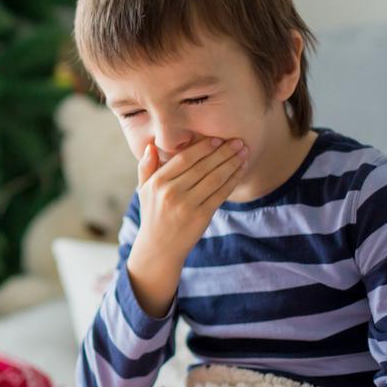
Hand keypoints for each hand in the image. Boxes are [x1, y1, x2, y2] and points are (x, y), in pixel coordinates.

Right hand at [124, 137, 247, 316]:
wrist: (159, 248)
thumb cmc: (153, 215)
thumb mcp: (143, 191)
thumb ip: (146, 167)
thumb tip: (150, 146)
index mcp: (158, 182)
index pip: (184, 158)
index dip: (203, 147)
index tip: (218, 138)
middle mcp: (171, 192)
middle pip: (202, 166)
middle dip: (223, 152)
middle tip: (238, 140)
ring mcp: (187, 205)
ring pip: (214, 178)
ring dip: (231, 163)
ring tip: (243, 152)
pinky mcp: (201, 217)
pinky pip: (220, 194)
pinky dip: (232, 180)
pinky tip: (240, 170)